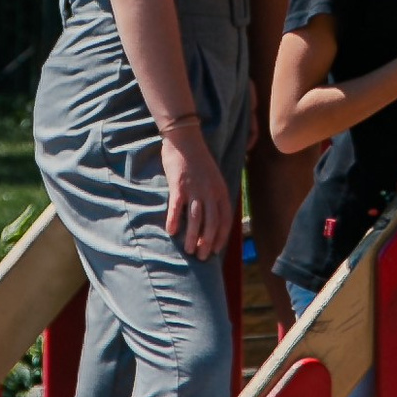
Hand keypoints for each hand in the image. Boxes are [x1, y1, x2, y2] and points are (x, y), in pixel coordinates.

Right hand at [156, 124, 232, 258]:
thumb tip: (212, 215)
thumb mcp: (214, 178)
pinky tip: (171, 232)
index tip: (215, 250)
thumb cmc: (199, 161)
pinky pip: (177, 207)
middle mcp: (210, 192)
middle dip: (208, 242)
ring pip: (196, 218)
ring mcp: (195, 189)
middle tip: (202, 257)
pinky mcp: (179, 185)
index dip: (221, 237)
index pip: (225, 219)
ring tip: (189, 250)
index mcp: (221, 191)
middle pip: (212, 223)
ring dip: (193, 236)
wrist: (186, 139)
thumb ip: (214, 195)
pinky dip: (174, 220)